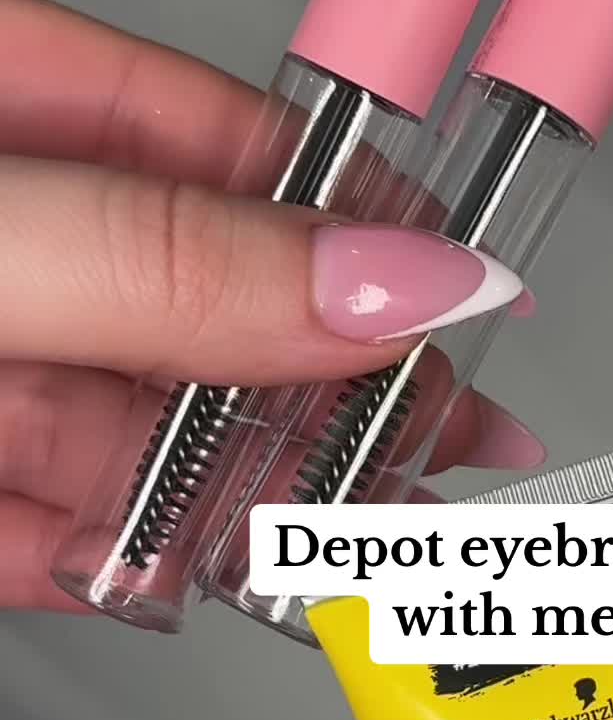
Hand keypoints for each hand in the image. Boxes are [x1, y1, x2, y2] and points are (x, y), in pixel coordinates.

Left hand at [0, 0, 540, 612]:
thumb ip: (163, 259)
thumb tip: (379, 279)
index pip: (214, 139)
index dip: (350, 212)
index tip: (459, 283)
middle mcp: (1, 248)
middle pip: (198, 309)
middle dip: (324, 384)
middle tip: (438, 437)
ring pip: (134, 436)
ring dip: (243, 496)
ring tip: (346, 538)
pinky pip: (44, 534)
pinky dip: (128, 567)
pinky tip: (196, 580)